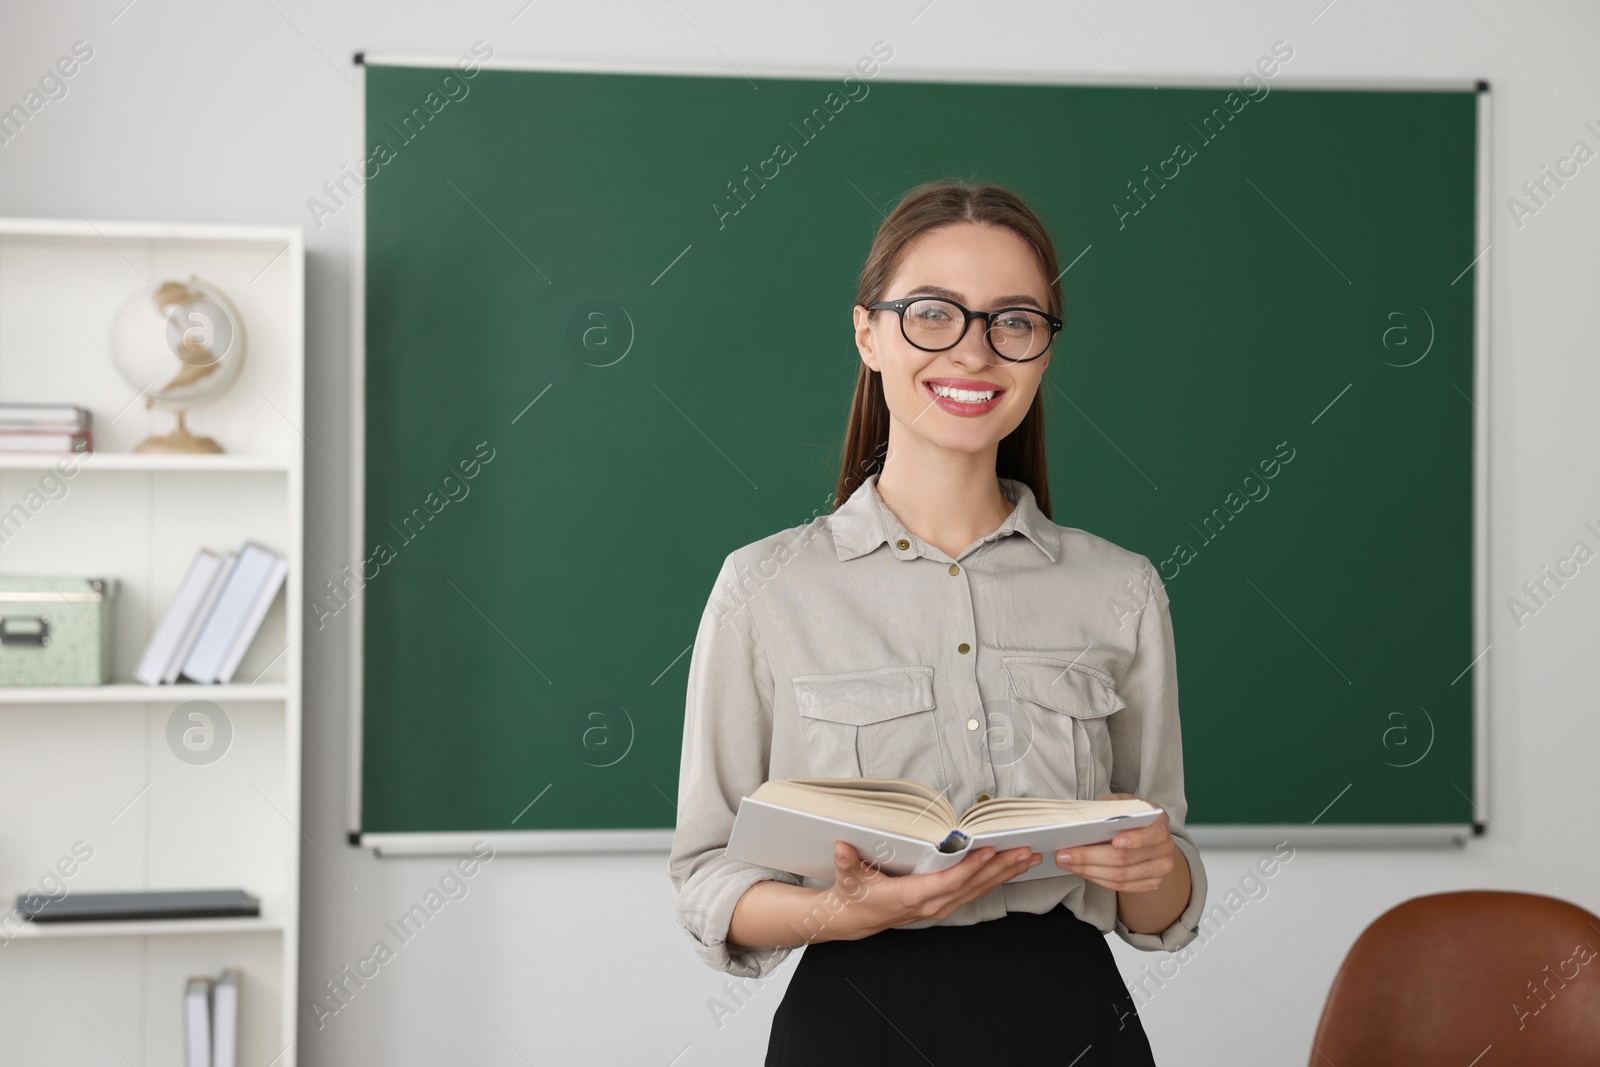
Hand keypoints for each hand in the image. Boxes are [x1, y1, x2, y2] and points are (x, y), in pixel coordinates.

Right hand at [826, 839, 1040, 940]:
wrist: (856, 918)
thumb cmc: (856, 894)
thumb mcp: (848, 878)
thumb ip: (847, 862)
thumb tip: (841, 848)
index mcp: (913, 896)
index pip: (947, 881)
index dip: (969, 867)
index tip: (989, 852)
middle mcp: (932, 904)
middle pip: (972, 885)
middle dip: (1000, 868)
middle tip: (1024, 851)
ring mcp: (941, 906)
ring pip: (978, 889)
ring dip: (1005, 873)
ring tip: (1028, 858)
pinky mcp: (944, 904)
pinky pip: (975, 892)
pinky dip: (995, 879)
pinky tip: (1010, 868)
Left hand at [1055, 793, 1175, 892]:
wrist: (1150, 834)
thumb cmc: (1132, 815)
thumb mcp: (1124, 802)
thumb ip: (1110, 806)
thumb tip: (1086, 817)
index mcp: (1160, 824)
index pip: (1154, 834)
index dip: (1136, 840)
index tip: (1115, 841)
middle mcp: (1165, 849)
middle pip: (1126, 859)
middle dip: (1090, 857)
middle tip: (1065, 854)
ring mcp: (1160, 869)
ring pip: (1120, 877)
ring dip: (1088, 871)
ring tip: (1066, 862)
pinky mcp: (1151, 883)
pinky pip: (1120, 886)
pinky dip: (1097, 879)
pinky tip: (1081, 870)